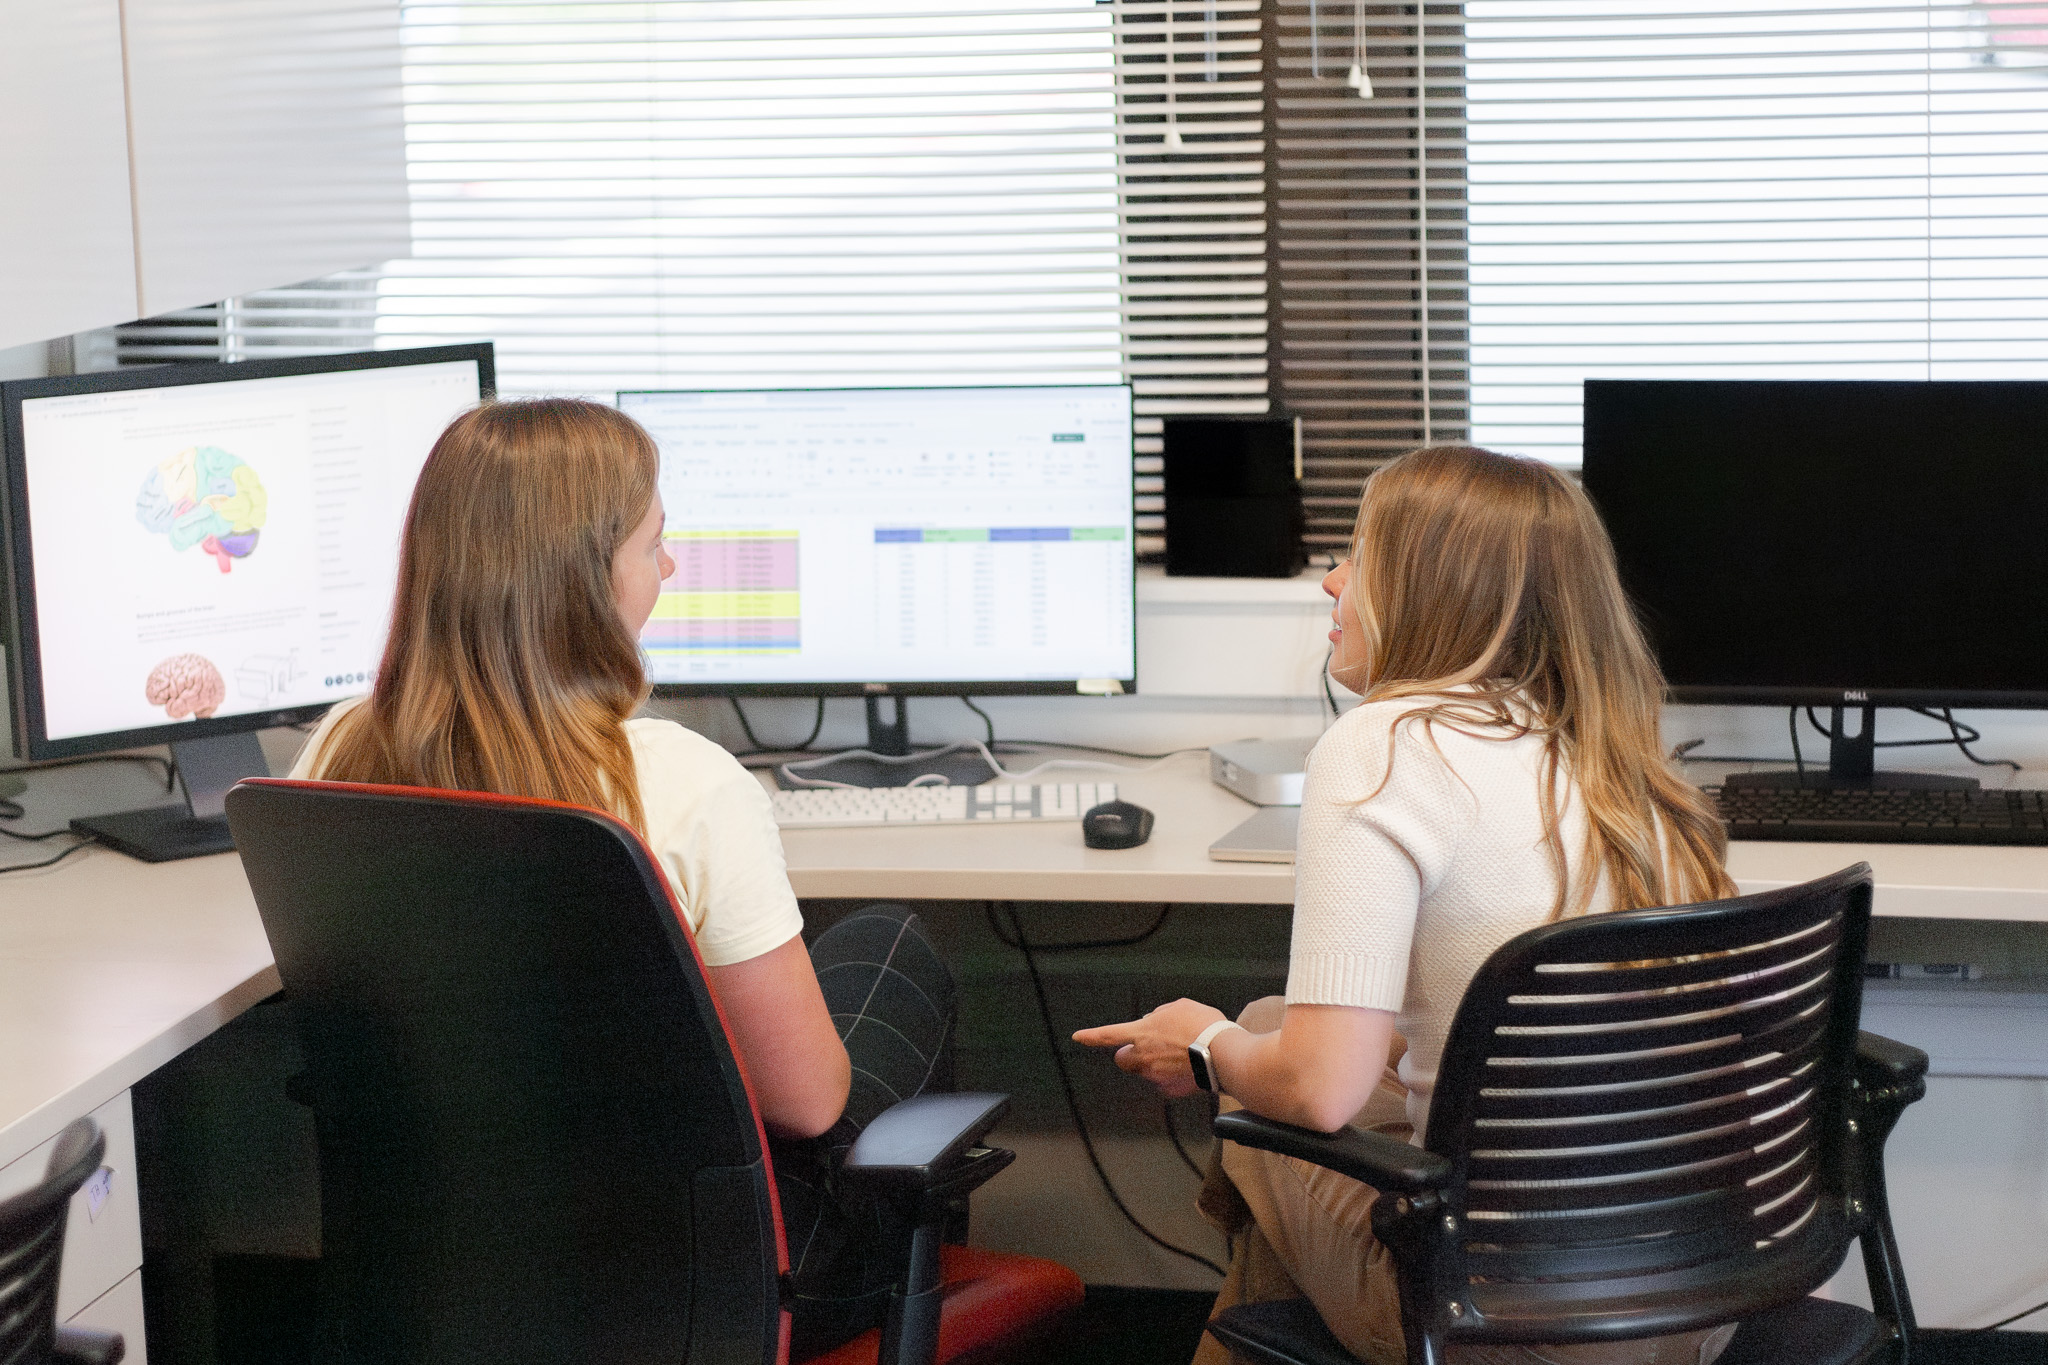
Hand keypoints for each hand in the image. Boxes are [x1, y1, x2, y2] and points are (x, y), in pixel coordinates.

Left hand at [1073, 998, 1226, 1097]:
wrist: (1223, 1054)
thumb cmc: (1202, 1026)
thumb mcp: (1180, 1007)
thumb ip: (1161, 1014)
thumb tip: (1155, 1021)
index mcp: (1142, 1033)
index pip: (1109, 1035)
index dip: (1091, 1036)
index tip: (1077, 1037)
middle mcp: (1144, 1057)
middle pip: (1124, 1060)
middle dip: (1130, 1055)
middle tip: (1148, 1047)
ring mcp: (1156, 1076)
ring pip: (1148, 1071)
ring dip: (1157, 1064)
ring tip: (1182, 1052)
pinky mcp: (1171, 1090)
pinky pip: (1166, 1083)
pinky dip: (1173, 1077)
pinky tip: (1189, 1067)